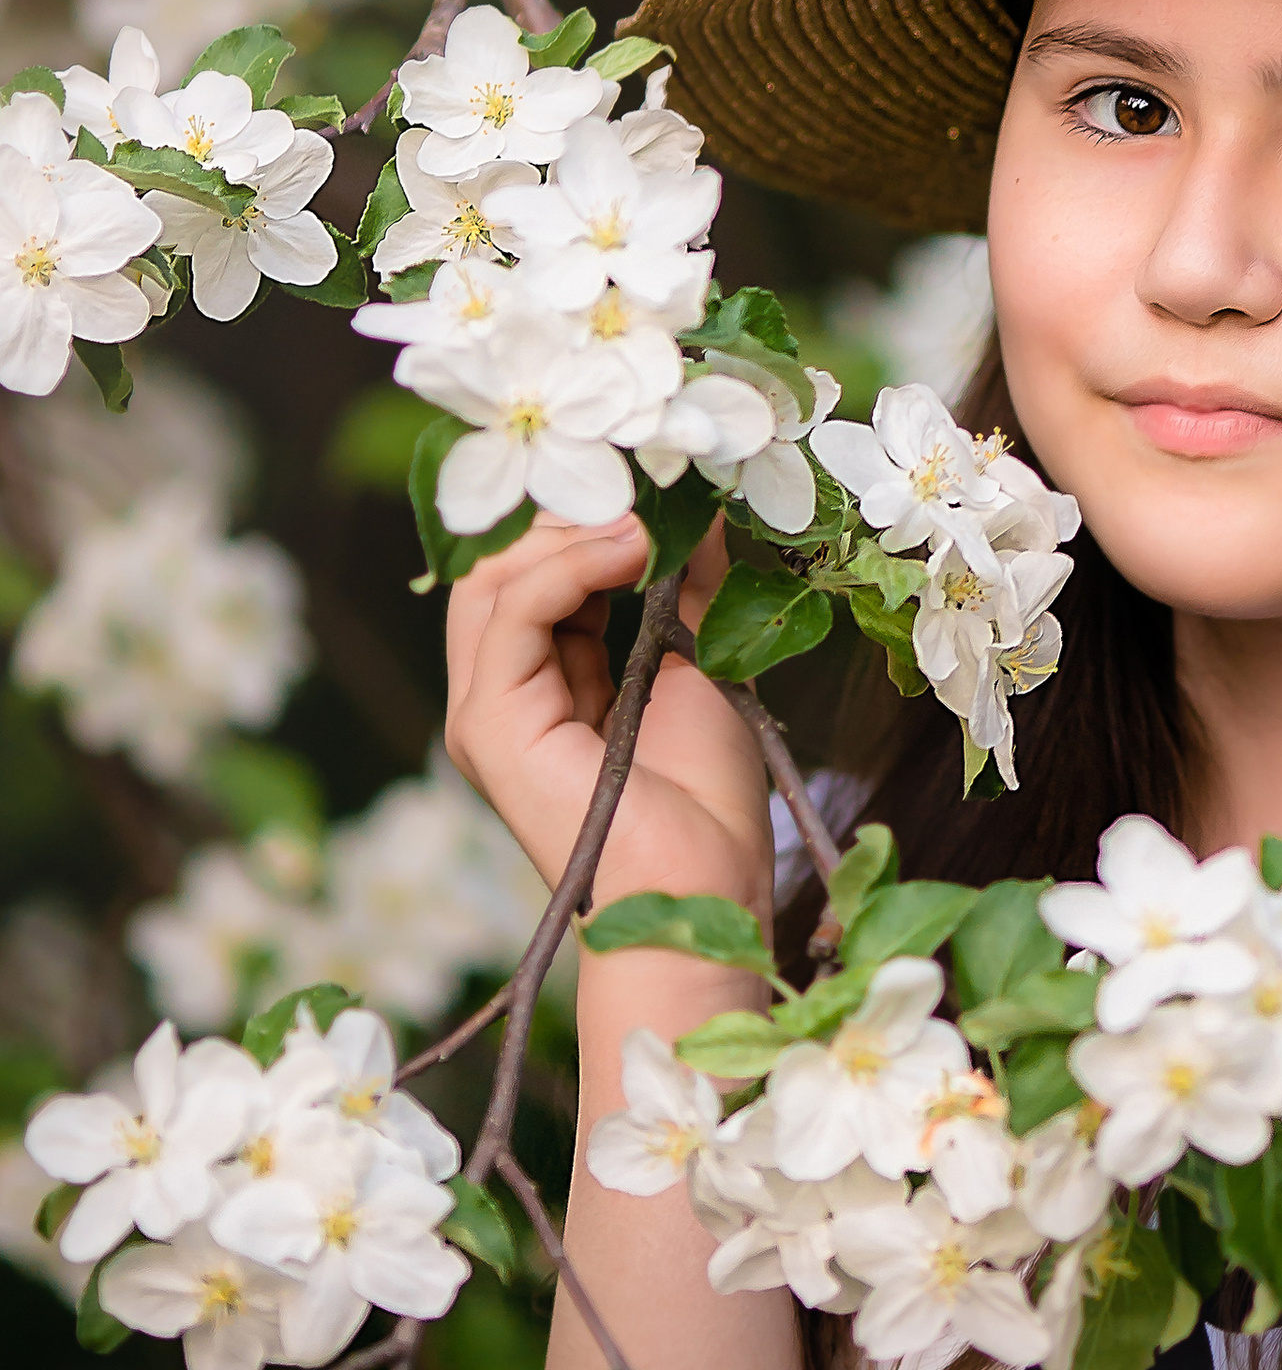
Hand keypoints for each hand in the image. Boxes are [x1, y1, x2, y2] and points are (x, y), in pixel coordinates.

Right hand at [446, 513, 772, 913]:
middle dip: (572, 514)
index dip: (585, 518)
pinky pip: (512, 614)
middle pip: (502, 567)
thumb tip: (700, 504)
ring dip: (573, 532)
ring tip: (646, 518)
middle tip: (646, 487)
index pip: (534, 572)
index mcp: (545, 683)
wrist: (704, 887)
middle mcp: (503, 694)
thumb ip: (690, 585)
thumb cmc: (706, 801)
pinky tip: (630, 549)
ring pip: (495, 580)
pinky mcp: (490, 725)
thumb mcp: (702, 663)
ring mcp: (486, 711)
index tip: (651, 481)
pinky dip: (568, 566)